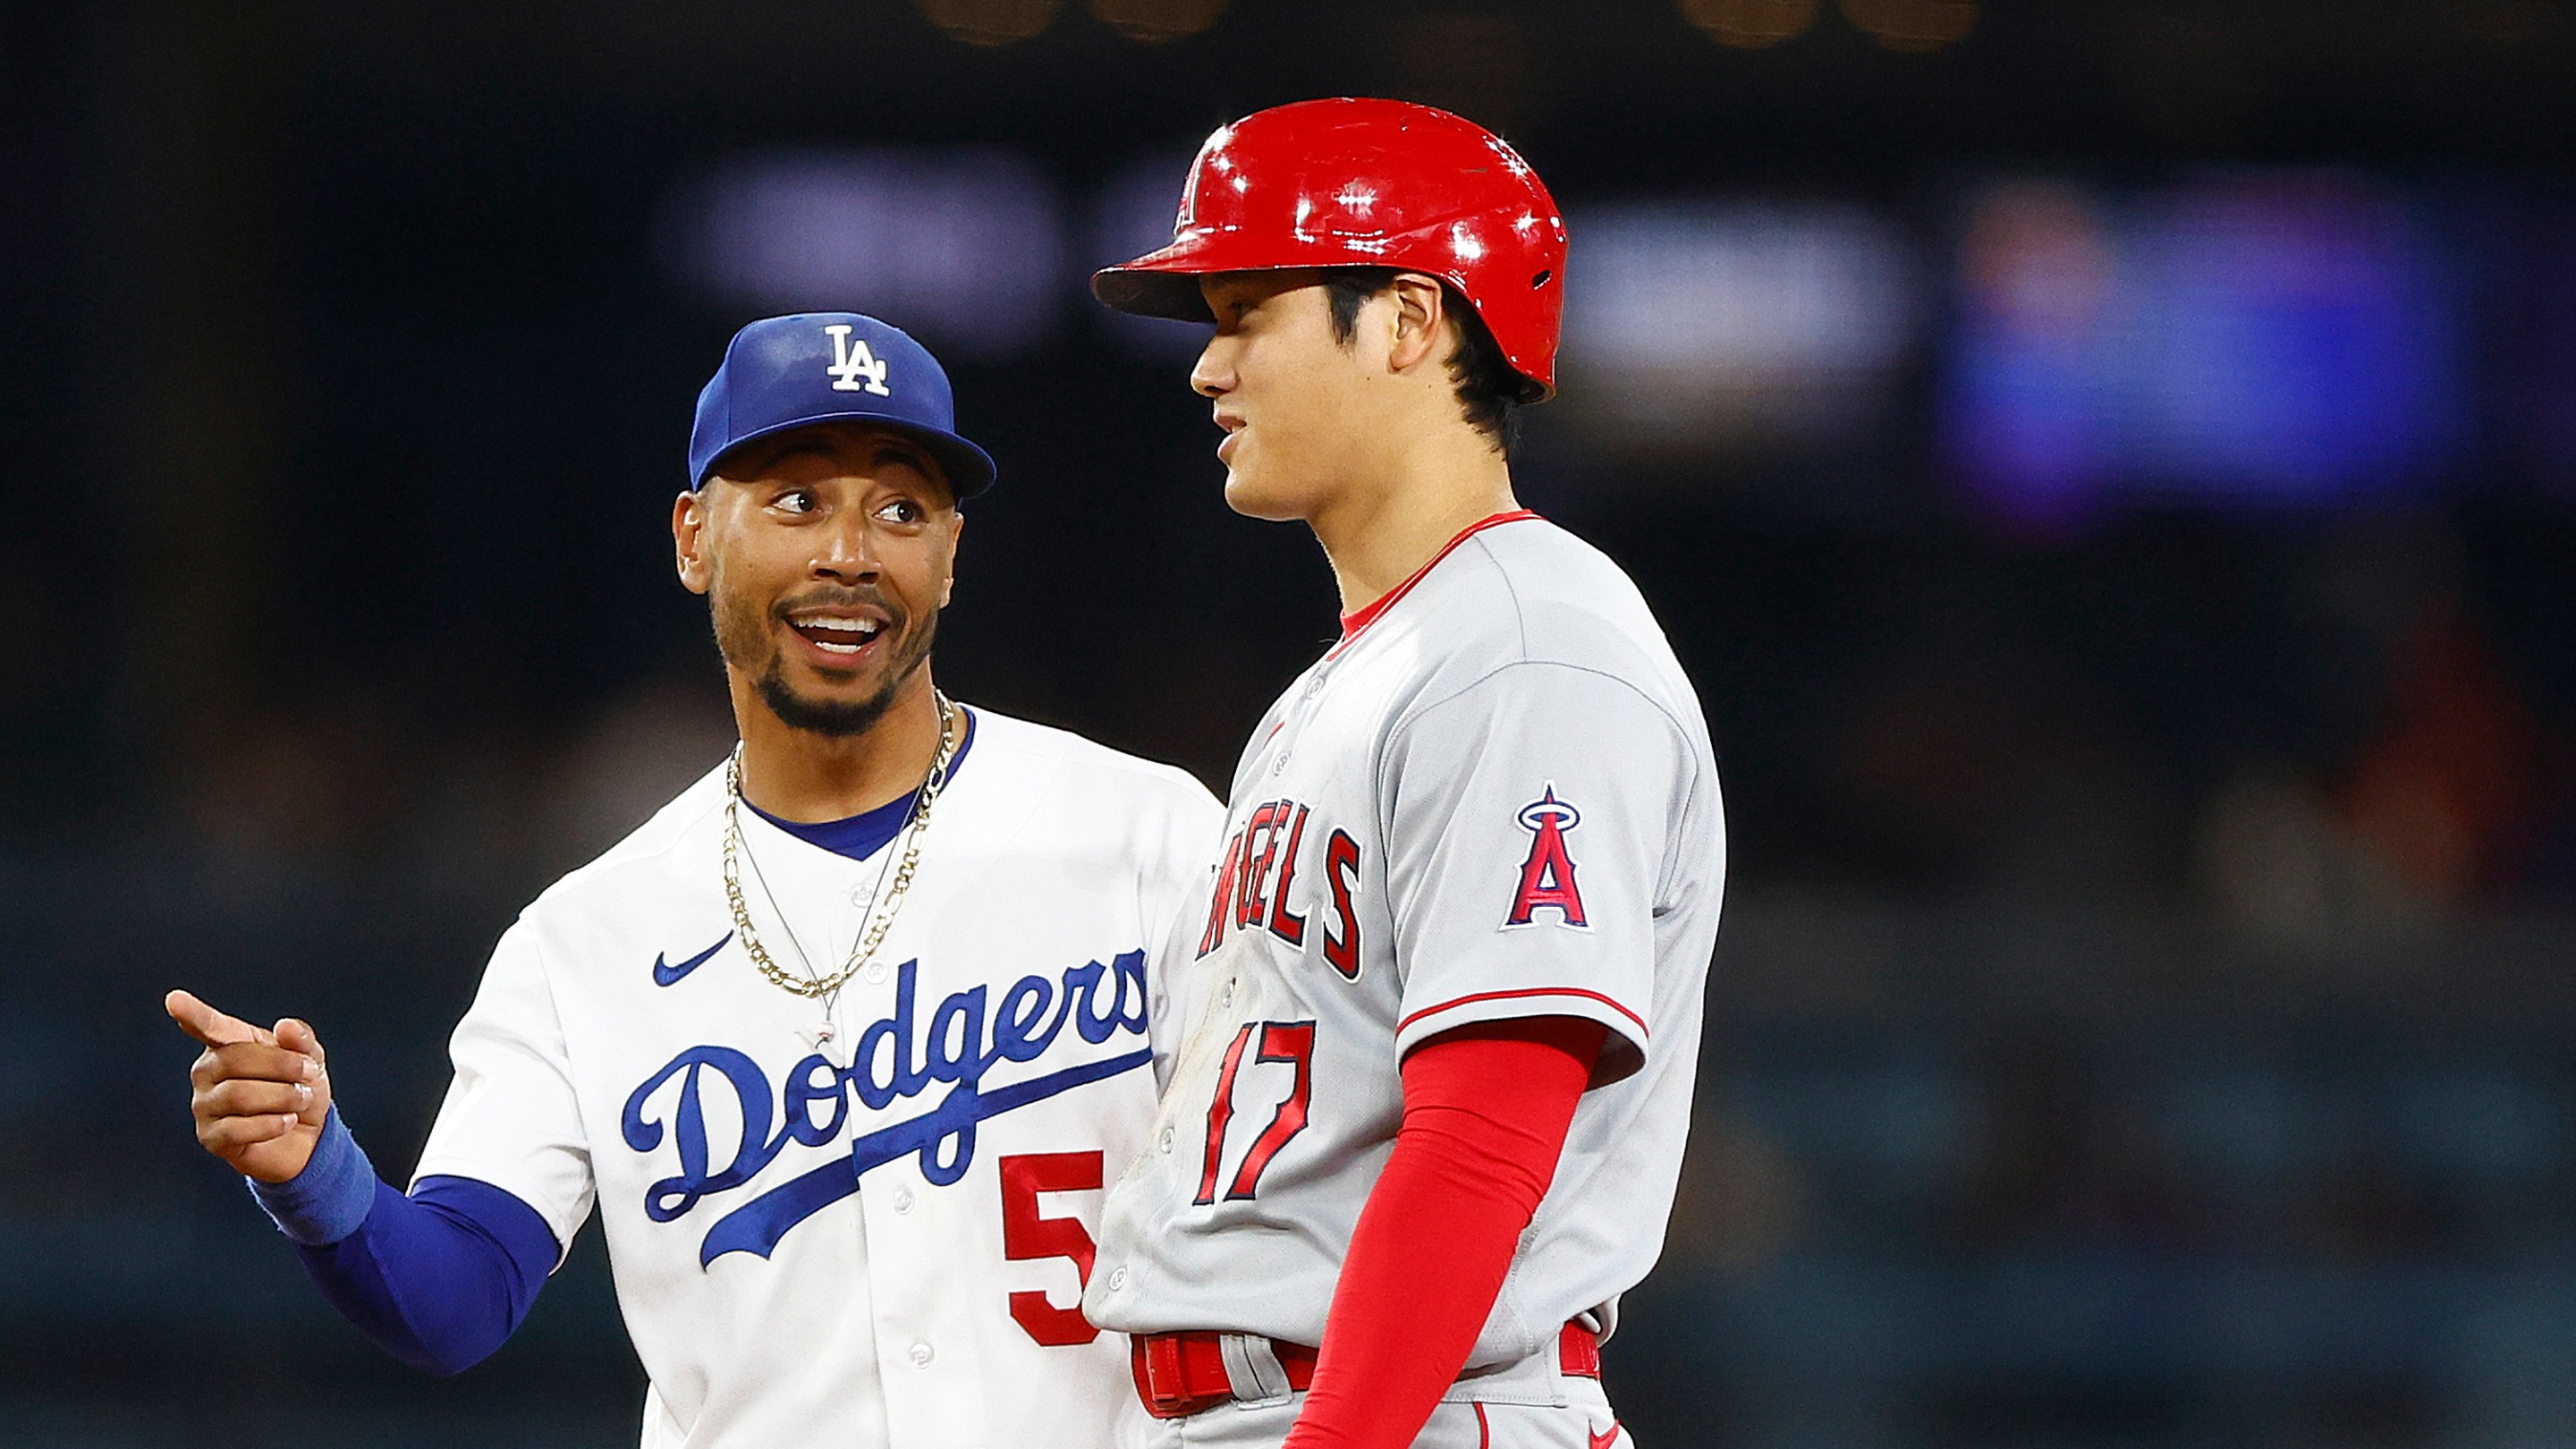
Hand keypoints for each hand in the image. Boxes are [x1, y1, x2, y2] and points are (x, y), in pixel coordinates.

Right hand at [166, 990, 334, 1183]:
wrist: (308, 1135)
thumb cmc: (301, 1088)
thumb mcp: (310, 1059)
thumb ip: (301, 1041)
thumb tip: (285, 1027)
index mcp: (228, 1044)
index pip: (209, 1027)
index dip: (193, 1014)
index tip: (174, 999)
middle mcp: (207, 1071)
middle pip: (236, 1059)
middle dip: (282, 1066)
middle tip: (308, 1074)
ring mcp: (204, 1105)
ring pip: (238, 1095)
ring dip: (282, 1097)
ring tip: (301, 1100)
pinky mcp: (210, 1137)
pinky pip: (237, 1129)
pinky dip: (272, 1125)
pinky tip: (286, 1122)